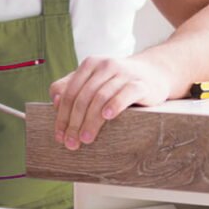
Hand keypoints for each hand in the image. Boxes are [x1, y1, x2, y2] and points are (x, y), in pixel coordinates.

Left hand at [49, 56, 174, 150]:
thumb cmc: (118, 82)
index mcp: (90, 65)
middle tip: (71, 143)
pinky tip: (108, 117)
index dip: (62, 115)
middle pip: (84, 96)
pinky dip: (115, 105)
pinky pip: (125, 93)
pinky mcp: (140, 83)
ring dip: (91, 120)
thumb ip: (72, 87)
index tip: (59, 136)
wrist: (154, 73)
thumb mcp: (94, 81)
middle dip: (75, 122)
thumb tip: (54, 101)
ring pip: (101, 97)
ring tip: (86, 139)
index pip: (70, 92)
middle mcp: (105, 65)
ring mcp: (123, 73)